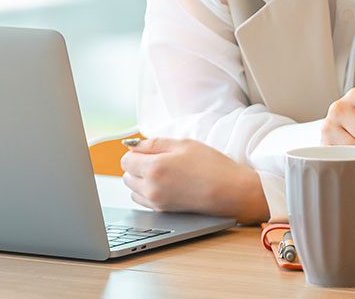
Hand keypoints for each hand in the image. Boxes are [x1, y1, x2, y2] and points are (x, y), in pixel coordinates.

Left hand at [120, 137, 268, 223]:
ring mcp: (156, 202)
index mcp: (154, 167)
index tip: (148, 149)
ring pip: (132, 190)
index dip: (135, 152)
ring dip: (140, 180)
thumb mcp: (183, 144)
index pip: (126, 160)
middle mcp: (151, 188)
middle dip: (136, 166)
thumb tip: (133, 145)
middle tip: (158, 159)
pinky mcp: (163, 211)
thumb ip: (154, 143)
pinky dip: (147, 191)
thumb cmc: (210, 164)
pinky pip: (143, 201)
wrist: (229, 190)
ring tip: (164, 172)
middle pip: (126, 176)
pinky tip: (166, 184)